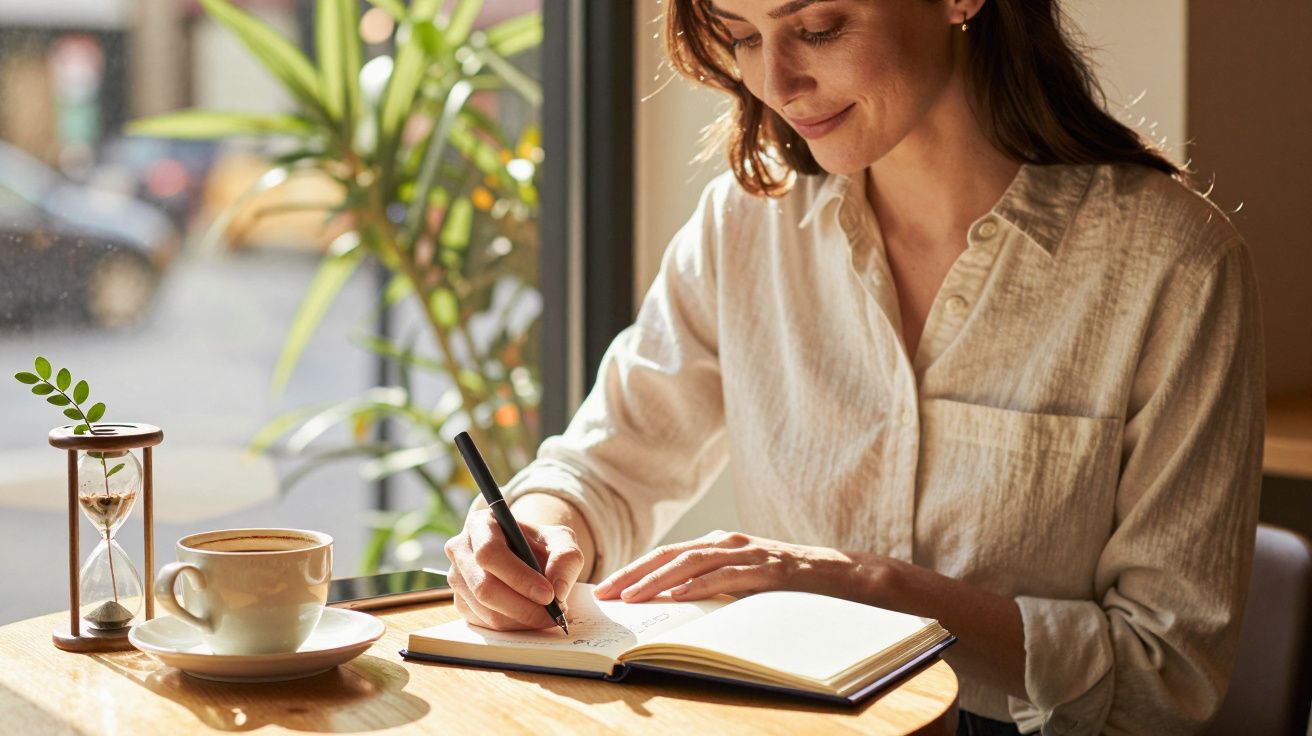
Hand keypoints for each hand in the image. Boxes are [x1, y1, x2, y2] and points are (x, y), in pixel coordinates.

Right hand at [444, 507, 585, 630]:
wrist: (528, 556)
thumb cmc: (540, 544)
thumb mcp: (561, 540)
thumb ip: (566, 558)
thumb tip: (558, 590)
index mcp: (481, 524)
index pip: (490, 552)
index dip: (518, 577)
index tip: (548, 594)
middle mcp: (461, 550)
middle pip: (484, 587)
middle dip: (523, 607)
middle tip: (553, 613)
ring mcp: (457, 578)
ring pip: (485, 610)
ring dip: (522, 620)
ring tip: (549, 615)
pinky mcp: (461, 603)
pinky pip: (485, 623)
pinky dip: (514, 626)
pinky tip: (532, 617)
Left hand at [594, 530, 872, 602]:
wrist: (844, 576)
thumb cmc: (790, 584)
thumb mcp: (745, 582)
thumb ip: (714, 586)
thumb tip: (673, 605)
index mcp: (720, 545)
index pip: (668, 556)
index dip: (636, 570)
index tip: (609, 588)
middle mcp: (729, 543)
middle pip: (671, 556)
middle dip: (636, 574)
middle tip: (608, 593)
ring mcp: (749, 553)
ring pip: (693, 563)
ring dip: (658, 581)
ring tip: (632, 597)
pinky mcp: (769, 569)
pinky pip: (727, 577)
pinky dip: (700, 586)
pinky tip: (678, 596)